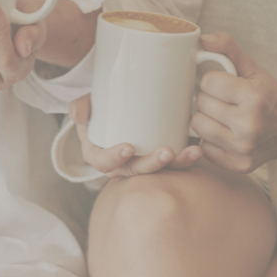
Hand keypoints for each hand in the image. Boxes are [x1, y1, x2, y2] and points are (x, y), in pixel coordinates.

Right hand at [69, 94, 203, 176]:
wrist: (118, 110)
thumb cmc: (101, 110)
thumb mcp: (88, 106)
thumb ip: (81, 106)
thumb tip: (77, 114)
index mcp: (100, 155)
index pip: (104, 162)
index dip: (115, 158)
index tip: (127, 147)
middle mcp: (122, 165)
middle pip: (136, 171)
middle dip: (152, 164)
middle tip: (166, 152)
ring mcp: (143, 164)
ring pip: (159, 171)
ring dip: (177, 164)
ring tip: (192, 152)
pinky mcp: (161, 161)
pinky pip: (174, 165)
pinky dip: (187, 159)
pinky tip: (198, 149)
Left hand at [192, 32, 276, 173]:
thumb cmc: (269, 95)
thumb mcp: (252, 68)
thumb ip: (228, 48)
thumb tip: (202, 38)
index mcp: (254, 97)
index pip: (207, 82)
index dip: (212, 80)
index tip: (224, 84)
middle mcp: (250, 125)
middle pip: (201, 104)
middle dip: (208, 98)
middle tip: (224, 100)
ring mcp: (244, 148)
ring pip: (198, 125)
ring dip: (206, 118)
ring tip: (222, 115)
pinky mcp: (239, 164)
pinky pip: (204, 148)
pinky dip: (210, 140)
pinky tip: (224, 133)